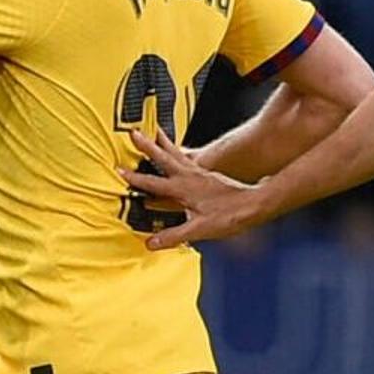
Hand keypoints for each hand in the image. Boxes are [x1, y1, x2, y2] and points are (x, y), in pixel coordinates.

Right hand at [125, 125, 272, 250]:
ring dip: (163, 142)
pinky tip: (178, 152)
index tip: (119, 170)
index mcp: (183, 189)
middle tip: (133, 132)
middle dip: (147, 145)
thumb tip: (150, 242)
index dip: (134, 178)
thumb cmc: (230, 216)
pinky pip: (188, 157)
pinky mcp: (208, 174)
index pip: (153, 182)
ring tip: (154, 130)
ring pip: (176, 153)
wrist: (254, 204)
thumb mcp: (199, 230)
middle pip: (163, 157)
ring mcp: (199, 173)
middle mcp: (189, 176)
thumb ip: (174, 236)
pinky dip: (178, 150)